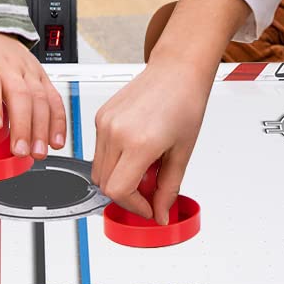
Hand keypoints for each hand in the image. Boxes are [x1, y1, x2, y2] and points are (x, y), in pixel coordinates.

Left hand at [0, 32, 66, 159]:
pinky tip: (57, 140)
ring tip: (38, 151)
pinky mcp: (41, 76)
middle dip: (23, 125)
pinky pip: (54, 98)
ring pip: (41, 97)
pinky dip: (59, 121)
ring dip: (43, 127)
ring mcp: (27, 71)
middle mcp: (7, 67)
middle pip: (20, 94)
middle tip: (20, 150)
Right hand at [90, 60, 213, 223]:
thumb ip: (169, 188)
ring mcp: (105, 122)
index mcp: (139, 142)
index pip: (119, 191)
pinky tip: (136, 150)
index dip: (133, 206)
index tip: (148, 207)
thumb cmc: (184, 102)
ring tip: (145, 165)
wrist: (176, 71)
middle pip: (105, 183)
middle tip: (149, 188)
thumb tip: (161, 212)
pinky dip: (114, 159)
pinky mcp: (100, 116)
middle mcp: (116, 132)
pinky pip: (99, 150)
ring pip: (99, 169)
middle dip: (127, 194)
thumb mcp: (182, 152)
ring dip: (118, 176)